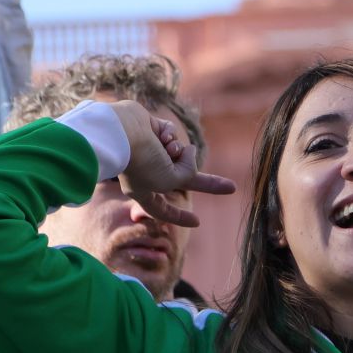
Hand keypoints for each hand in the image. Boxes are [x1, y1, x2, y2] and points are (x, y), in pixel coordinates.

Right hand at [108, 100, 234, 226]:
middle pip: (184, 179)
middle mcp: (146, 173)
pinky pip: (170, 134)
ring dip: (177, 151)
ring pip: (179, 153)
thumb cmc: (142, 162)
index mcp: (145, 191)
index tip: (196, 222)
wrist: (121, 131)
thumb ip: (188, 174)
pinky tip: (159, 134)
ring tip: (165, 147)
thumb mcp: (170, 179)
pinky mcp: (149, 130)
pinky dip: (169, 135)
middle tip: (231, 188)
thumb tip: (190, 151)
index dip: (180, 217)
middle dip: (209, 183)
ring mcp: (148, 151)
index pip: (165, 210)